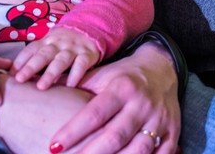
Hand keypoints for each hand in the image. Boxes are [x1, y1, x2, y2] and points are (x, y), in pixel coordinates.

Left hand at [11, 27, 100, 88]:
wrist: (89, 30)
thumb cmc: (63, 44)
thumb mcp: (49, 45)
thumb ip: (35, 57)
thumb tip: (12, 75)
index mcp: (46, 42)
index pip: (31, 50)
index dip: (20, 61)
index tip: (10, 75)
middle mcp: (58, 44)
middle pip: (43, 55)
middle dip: (31, 67)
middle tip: (20, 80)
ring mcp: (73, 49)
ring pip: (61, 61)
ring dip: (50, 73)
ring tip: (41, 87)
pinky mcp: (87, 54)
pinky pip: (81, 64)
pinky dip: (75, 74)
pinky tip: (70, 86)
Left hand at [49, 42, 179, 153]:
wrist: (162, 68)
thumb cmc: (123, 76)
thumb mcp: (102, 75)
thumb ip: (77, 86)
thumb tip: (42, 89)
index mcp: (121, 88)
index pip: (94, 113)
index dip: (73, 131)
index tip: (53, 146)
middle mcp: (141, 104)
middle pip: (115, 135)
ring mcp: (159, 120)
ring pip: (139, 149)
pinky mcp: (172, 132)